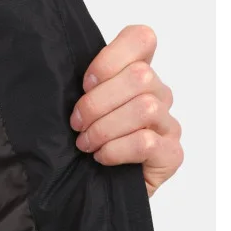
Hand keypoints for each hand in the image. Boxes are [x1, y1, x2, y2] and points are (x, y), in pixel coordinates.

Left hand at [69, 25, 182, 196]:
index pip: (141, 38)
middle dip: (97, 102)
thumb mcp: (79, 108)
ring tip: (86, 144)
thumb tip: (59, 67)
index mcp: (137, 74)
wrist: (94, 192)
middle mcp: (159, 95)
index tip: (85, 83)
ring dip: (104, 128)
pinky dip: (116, 150)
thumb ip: (84, 85)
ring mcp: (168, 124)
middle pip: (140, 76)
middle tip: (77, 124)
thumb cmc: (85, 145)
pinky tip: (102, 158)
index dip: (110, 58)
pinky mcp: (171, 154)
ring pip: (144, 108)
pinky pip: (145, 141)